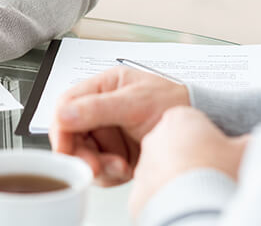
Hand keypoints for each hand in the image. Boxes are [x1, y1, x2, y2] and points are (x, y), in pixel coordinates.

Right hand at [49, 67, 189, 185]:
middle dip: (82, 153)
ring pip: (83, 154)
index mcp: (103, 86)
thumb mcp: (136, 102)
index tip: (65, 147)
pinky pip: (98, 168)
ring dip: (98, 166)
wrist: (199, 127)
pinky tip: (126, 168)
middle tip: (95, 167)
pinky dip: (109, 174)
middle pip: (71, 134)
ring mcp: (108, 132)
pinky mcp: (115, 153)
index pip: (66, 104)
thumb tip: (65, 114)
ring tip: (121, 165)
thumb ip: (98, 108)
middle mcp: (100, 108)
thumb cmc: (174, 103)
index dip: (61, 127)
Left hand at [129, 107, 248, 218]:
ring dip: (178, 180)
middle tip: (210, 174)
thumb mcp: (245, 151)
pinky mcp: (138, 193)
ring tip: (199, 193)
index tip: (219, 153)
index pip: (192, 124)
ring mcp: (144, 166)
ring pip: (163, 171)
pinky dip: (168, 200)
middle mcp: (156, 138)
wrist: (196, 210)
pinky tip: (185, 206)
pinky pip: (154, 195)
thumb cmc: (218, 176)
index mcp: (180, 119)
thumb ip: (250, 141)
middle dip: (191, 159)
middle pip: (175, 146)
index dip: (209, 140)